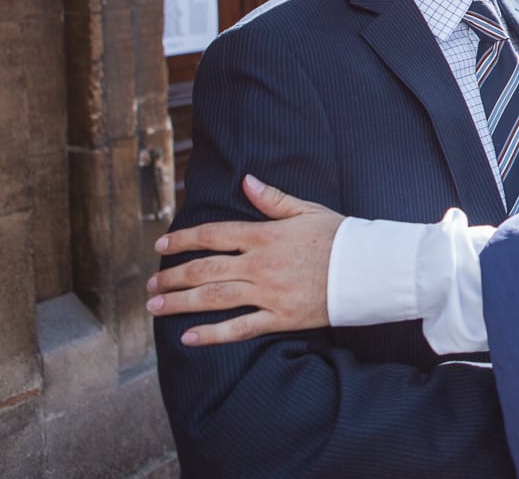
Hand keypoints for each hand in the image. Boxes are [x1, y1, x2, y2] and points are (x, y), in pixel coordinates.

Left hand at [146, 174, 343, 345]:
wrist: (368, 269)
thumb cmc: (341, 237)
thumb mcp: (308, 210)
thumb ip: (273, 199)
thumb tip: (246, 181)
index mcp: (265, 235)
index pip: (213, 235)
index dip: (183, 241)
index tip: (161, 248)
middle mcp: (260, 264)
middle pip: (205, 270)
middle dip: (172, 277)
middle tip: (150, 286)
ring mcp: (269, 292)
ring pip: (214, 298)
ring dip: (180, 303)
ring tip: (155, 308)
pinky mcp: (280, 317)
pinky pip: (240, 328)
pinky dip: (212, 334)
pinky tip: (188, 338)